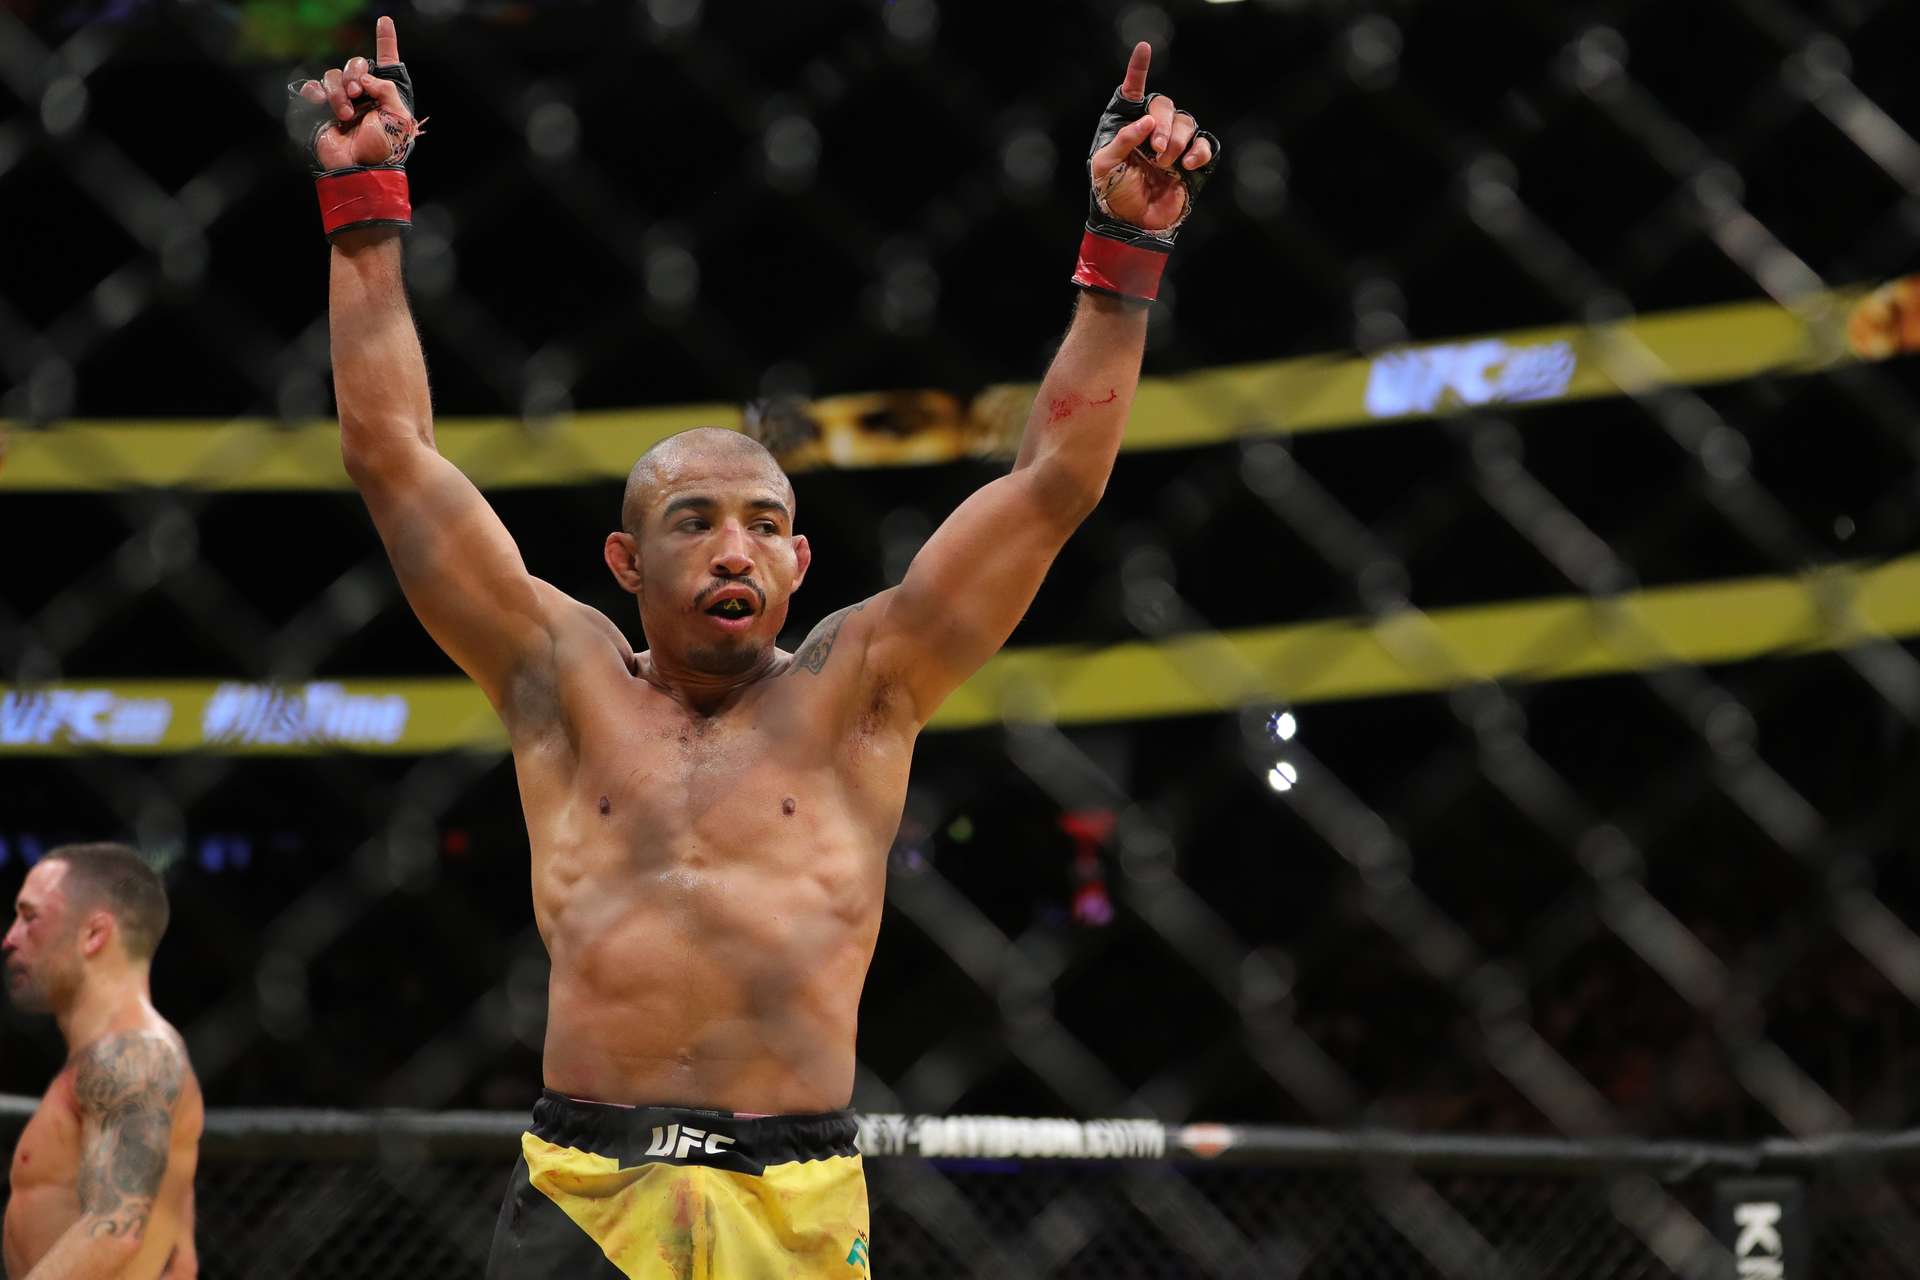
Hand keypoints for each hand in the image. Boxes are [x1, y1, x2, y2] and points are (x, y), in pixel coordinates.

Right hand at [291, 16, 419, 172]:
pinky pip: (313, 87)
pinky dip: (314, 90)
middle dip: (354, 74)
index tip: (385, 21)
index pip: (387, 61)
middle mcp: (364, 94)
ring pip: (333, 76)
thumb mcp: (399, 117)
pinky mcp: (322, 109)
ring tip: (344, 115)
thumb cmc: (385, 147)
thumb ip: (387, 89)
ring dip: (338, 93)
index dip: (386, 40)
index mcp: (385, 94)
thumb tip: (365, 78)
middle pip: (354, 64)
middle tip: (357, 94)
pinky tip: (316, 99)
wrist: (360, 168)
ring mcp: (343, 101)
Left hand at [1089, 44, 1215, 233]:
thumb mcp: (1104, 166)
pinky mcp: (1193, 161)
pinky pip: (1204, 144)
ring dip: (1176, 141)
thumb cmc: (1112, 192)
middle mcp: (1152, 129)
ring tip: (1164, 163)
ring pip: (1186, 122)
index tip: (1144, 48)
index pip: (1133, 91)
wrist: (1131, 223)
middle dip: (1162, 125)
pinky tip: (1186, 164)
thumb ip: (1122, 140)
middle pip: (1165, 106)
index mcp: (1127, 124)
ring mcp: (1174, 144)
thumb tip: (1146, 122)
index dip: (1139, 69)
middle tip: (1155, 150)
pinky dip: (1199, 151)